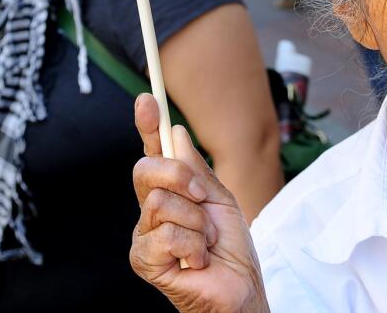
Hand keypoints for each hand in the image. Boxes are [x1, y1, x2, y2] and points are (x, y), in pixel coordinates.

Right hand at [129, 95, 269, 312]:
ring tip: (205, 242)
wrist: (241, 288)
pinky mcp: (144, 259)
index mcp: (170, 191)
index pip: (153, 152)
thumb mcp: (220, 199)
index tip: (147, 99)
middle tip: (202, 197)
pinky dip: (192, 246)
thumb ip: (196, 169)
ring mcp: (145, 234)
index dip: (147, 124)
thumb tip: (175, 132)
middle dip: (180, 177)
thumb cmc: (231, 250)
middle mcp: (151, 209)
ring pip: (160, 202)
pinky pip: (164, 235)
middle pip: (146, 169)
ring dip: (196, 222)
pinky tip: (197, 260)